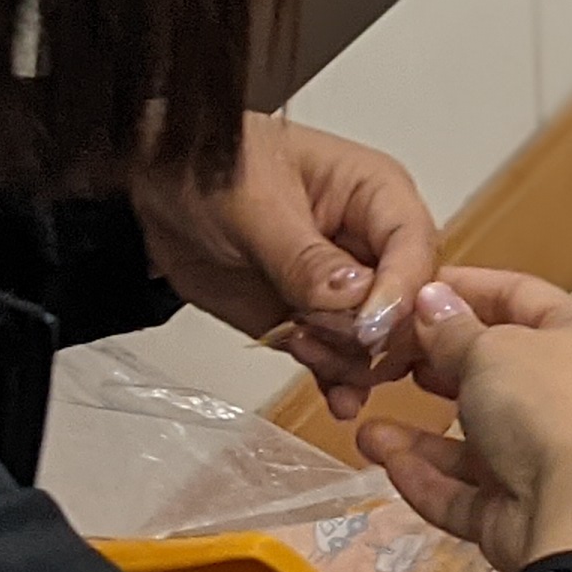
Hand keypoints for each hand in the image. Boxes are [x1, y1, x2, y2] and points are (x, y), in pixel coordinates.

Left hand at [133, 113, 442, 417]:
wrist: (157, 193)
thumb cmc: (212, 171)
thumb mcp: (256, 207)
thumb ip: (305, 257)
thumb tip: (356, 296)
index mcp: (376, 194)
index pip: (415, 246)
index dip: (401, 292)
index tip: (368, 329)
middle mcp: (372, 244)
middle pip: (408, 303)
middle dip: (374, 335)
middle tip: (320, 341)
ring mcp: (345, 289)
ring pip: (380, 341)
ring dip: (351, 361)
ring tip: (303, 349)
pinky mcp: (315, 322)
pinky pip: (344, 360)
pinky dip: (342, 382)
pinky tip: (339, 401)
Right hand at [360, 271, 571, 571]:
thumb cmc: (545, 404)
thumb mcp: (492, 351)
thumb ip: (454, 330)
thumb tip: (432, 299)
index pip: (519, 296)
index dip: (464, 289)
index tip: (409, 291)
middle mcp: (566, 394)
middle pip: (493, 370)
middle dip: (435, 362)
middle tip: (380, 356)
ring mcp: (543, 458)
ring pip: (471, 437)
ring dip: (417, 429)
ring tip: (361, 413)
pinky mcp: (517, 511)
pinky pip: (463, 489)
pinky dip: (423, 474)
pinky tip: (381, 456)